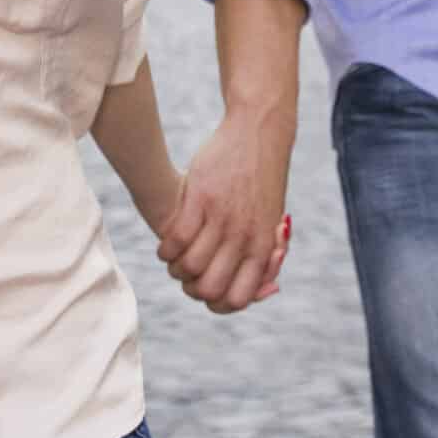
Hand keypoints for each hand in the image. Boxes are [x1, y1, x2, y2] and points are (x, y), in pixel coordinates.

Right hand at [158, 104, 292, 313]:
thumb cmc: (263, 182)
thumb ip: (266, 256)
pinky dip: (165, 248)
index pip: (236, 299)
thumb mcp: (272, 221)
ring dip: (174, 268)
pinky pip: (174, 239)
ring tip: (174, 257)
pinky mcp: (200, 199)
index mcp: (263, 248)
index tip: (207, 287)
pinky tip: (166, 243)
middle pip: (207, 289)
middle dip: (190, 287)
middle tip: (186, 273)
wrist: (259, 133)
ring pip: (188, 266)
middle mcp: (243, 238)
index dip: (215, 303)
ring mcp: (221, 219)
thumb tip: (267, 291)